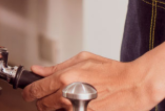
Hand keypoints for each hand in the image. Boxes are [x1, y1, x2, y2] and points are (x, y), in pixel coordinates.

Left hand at [22, 52, 160, 110]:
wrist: (135, 86)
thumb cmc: (112, 71)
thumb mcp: (83, 60)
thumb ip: (57, 67)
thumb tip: (38, 70)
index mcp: (65, 78)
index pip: (35, 90)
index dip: (29, 92)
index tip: (29, 94)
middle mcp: (69, 95)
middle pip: (42, 106)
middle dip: (45, 102)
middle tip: (54, 97)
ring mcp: (78, 110)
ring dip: (59, 109)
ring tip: (72, 101)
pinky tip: (81, 106)